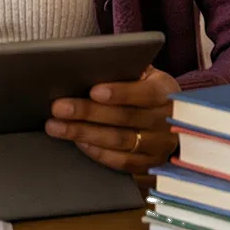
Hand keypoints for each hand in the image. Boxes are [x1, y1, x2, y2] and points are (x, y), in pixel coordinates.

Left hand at [45, 65, 179, 186]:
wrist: (173, 120)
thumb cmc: (147, 90)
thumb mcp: (144, 75)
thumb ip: (125, 71)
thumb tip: (89, 66)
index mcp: (166, 92)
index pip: (144, 93)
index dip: (120, 93)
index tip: (94, 91)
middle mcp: (166, 120)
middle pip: (125, 118)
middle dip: (88, 112)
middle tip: (59, 108)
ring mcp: (159, 145)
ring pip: (119, 141)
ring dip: (84, 133)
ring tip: (57, 127)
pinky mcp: (150, 164)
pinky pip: (121, 161)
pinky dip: (97, 152)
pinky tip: (78, 142)